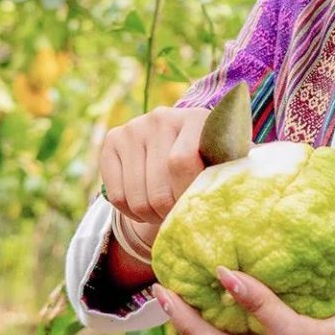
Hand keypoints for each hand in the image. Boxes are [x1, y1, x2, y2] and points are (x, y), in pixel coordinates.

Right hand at [100, 105, 211, 227]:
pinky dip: (130, 213)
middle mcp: (162, 117)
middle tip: (178, 215)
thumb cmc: (207, 165)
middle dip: (170, 213)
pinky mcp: (113, 140)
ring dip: (151, 216)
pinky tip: (145, 208)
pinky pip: (117, 196)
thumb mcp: (222, 169)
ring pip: (136, 198)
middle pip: (158, 188)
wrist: (178, 149)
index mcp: (196, 119)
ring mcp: (134, 127)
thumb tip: (212, 204)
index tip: (195, 206)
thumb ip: (220, 181)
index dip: (186, 194)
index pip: (182, 163)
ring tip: (164, 213)